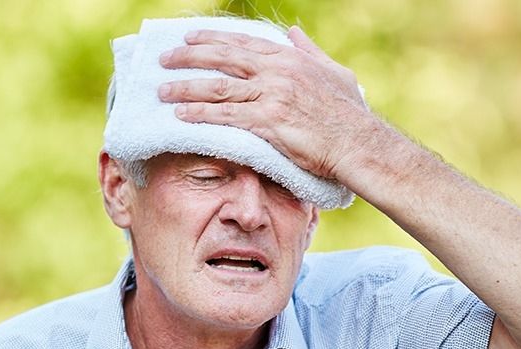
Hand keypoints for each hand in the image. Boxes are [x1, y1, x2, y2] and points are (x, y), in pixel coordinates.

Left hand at [158, 26, 375, 182]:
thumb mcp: (334, 71)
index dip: (213, 39)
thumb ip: (310, 51)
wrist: (358, 143)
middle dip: (189, 57)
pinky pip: (226, 116)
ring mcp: (271, 96)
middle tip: (164, 59)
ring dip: (186, 88)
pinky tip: (181, 117)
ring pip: (218, 87)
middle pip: (223, 58)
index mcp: (289, 58)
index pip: (242, 43)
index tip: (190, 38)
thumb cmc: (350, 114)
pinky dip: (201, 115)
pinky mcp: (268, 122)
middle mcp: (276, 72)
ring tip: (162, 91)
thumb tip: (294, 32)